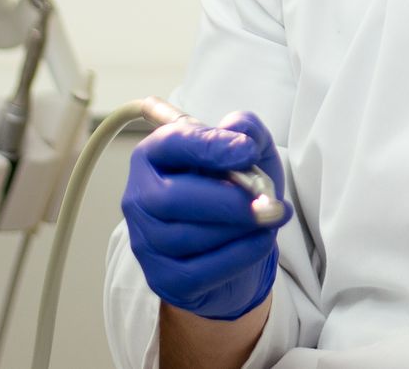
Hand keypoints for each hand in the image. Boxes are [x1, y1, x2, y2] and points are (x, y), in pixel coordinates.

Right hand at [123, 110, 288, 320]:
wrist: (236, 247)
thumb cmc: (234, 191)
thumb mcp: (249, 153)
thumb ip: (246, 129)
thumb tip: (238, 130)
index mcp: (153, 155)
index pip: (172, 144)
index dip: (210, 146)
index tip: (248, 151)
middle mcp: (139, 197)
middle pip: (171, 199)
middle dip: (226, 201)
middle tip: (269, 203)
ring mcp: (146, 242)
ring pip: (186, 237)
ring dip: (238, 229)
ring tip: (270, 219)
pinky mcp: (162, 278)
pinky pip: (198, 271)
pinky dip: (238, 256)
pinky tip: (262, 242)